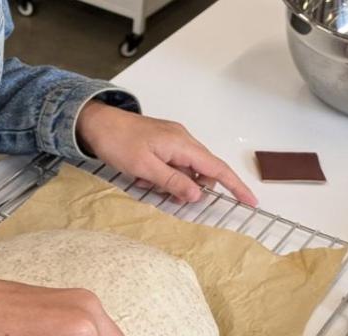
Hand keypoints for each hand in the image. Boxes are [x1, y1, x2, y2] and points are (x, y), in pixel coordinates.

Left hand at [76, 101, 257, 206]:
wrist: (96, 122)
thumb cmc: (117, 142)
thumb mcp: (144, 167)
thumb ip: (172, 181)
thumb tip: (198, 195)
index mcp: (183, 145)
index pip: (217, 168)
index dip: (235, 186)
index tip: (250, 201)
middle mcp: (183, 141)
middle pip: (202, 172)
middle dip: (191, 189)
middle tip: (168, 198)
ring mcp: (172, 141)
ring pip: (185, 171)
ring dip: (172, 184)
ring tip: (146, 184)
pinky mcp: (161, 143)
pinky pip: (171, 165)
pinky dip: (162, 176)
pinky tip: (142, 178)